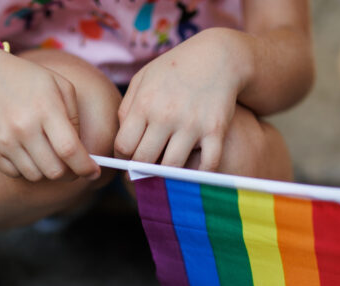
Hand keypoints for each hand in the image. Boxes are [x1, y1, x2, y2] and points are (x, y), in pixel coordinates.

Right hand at [0, 47, 99, 181]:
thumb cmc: (29, 81)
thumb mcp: (60, 86)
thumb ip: (75, 120)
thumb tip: (83, 153)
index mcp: (46, 108)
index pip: (69, 150)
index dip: (85, 167)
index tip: (94, 172)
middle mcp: (23, 126)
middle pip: (55, 170)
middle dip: (69, 173)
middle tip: (71, 165)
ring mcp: (4, 140)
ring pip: (36, 176)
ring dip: (46, 171)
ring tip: (46, 153)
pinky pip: (15, 174)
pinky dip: (26, 169)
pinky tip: (27, 152)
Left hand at [114, 28, 249, 170]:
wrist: (218, 56)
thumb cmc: (174, 70)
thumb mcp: (143, 79)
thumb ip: (127, 110)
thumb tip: (121, 145)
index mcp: (144, 104)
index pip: (124, 146)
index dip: (123, 159)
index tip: (129, 160)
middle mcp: (166, 116)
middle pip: (144, 161)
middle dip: (141, 170)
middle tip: (145, 172)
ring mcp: (192, 124)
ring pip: (172, 168)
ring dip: (167, 176)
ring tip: (165, 174)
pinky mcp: (216, 130)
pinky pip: (207, 165)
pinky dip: (199, 175)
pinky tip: (193, 172)